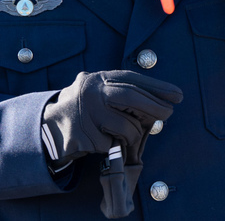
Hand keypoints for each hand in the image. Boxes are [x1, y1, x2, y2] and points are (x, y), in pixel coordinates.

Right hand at [41, 71, 182, 169]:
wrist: (47, 126)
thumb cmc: (83, 108)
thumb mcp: (98, 91)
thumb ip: (121, 92)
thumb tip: (159, 102)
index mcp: (96, 78)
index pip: (131, 79)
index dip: (157, 86)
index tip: (177, 94)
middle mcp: (90, 92)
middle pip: (131, 97)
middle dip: (155, 106)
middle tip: (169, 113)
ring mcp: (86, 114)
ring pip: (126, 126)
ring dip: (134, 134)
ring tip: (127, 135)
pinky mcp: (84, 136)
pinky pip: (112, 145)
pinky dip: (115, 146)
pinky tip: (106, 142)